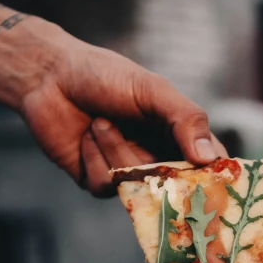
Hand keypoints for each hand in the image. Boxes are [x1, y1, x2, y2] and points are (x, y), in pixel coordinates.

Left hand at [19, 23, 227, 197]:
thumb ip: (186, 119)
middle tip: (149, 159)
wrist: (50, 76)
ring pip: (135, 185)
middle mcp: (158, 158)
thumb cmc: (105, 75)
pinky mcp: (98, 181)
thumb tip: (209, 158)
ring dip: (115, 150)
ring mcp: (128, 173)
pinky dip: (93, 159)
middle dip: (158, 171)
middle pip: (174, 186)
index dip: (213, 179)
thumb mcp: (152, 90)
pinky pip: (105, 186)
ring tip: (99, 122)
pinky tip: (84, 137)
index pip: (210, 166)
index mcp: (180, 135)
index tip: (210, 183)